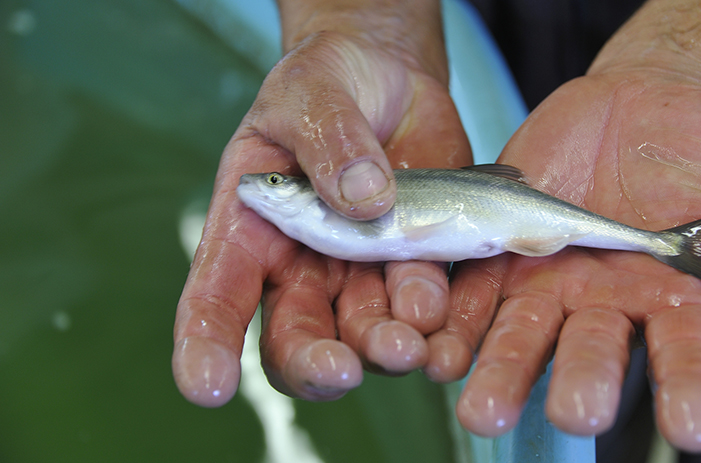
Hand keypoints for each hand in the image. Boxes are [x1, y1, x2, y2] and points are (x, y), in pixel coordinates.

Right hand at [172, 13, 471, 405]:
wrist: (390, 78)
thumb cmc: (326, 84)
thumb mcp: (312, 93)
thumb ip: (329, 140)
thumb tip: (365, 200)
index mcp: (254, 229)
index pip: (217, 294)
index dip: (206, 344)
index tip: (208, 384)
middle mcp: (305, 264)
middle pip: (298, 337)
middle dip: (316, 363)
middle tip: (340, 369)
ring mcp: (365, 270)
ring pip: (368, 331)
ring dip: (385, 346)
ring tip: (410, 342)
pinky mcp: (419, 260)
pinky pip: (430, 303)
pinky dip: (442, 323)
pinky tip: (449, 336)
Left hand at [425, 70, 700, 451]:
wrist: (643, 105)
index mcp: (675, 300)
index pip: (688, 355)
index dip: (692, 389)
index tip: (696, 427)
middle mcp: (610, 306)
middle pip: (594, 354)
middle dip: (582, 383)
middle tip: (575, 415)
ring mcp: (552, 283)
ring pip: (523, 337)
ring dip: (502, 373)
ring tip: (483, 411)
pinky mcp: (504, 253)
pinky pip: (475, 294)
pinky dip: (457, 322)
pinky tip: (439, 348)